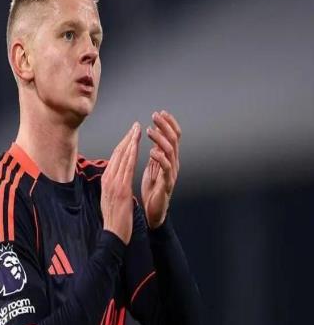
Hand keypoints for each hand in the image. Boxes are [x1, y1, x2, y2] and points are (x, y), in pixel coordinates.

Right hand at [101, 122, 140, 244]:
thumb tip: (118, 178)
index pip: (115, 158)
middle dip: (127, 138)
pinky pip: (127, 167)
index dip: (123, 144)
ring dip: (130, 141)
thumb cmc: (116, 219)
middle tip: (135, 125)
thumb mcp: (112, 198)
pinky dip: (131, 154)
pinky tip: (136, 145)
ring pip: (122, 157)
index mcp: (106, 181)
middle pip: (118, 153)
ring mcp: (113, 183)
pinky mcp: (121, 188)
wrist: (114, 234)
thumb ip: (115, 185)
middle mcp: (108, 179)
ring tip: (137, 130)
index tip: (131, 134)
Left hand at [141, 110, 180, 228]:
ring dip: (160, 139)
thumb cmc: (153, 188)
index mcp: (170, 158)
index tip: (161, 112)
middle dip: (165, 126)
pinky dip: (160, 158)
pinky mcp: (167, 184)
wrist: (153, 211)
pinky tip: (152, 151)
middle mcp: (174, 163)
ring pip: (170, 151)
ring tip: (149, 131)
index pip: (174, 136)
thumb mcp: (154, 165)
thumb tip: (155, 132)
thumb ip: (157, 150)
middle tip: (155, 116)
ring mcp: (172, 173)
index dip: (169, 124)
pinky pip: (166, 168)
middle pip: (174, 140)